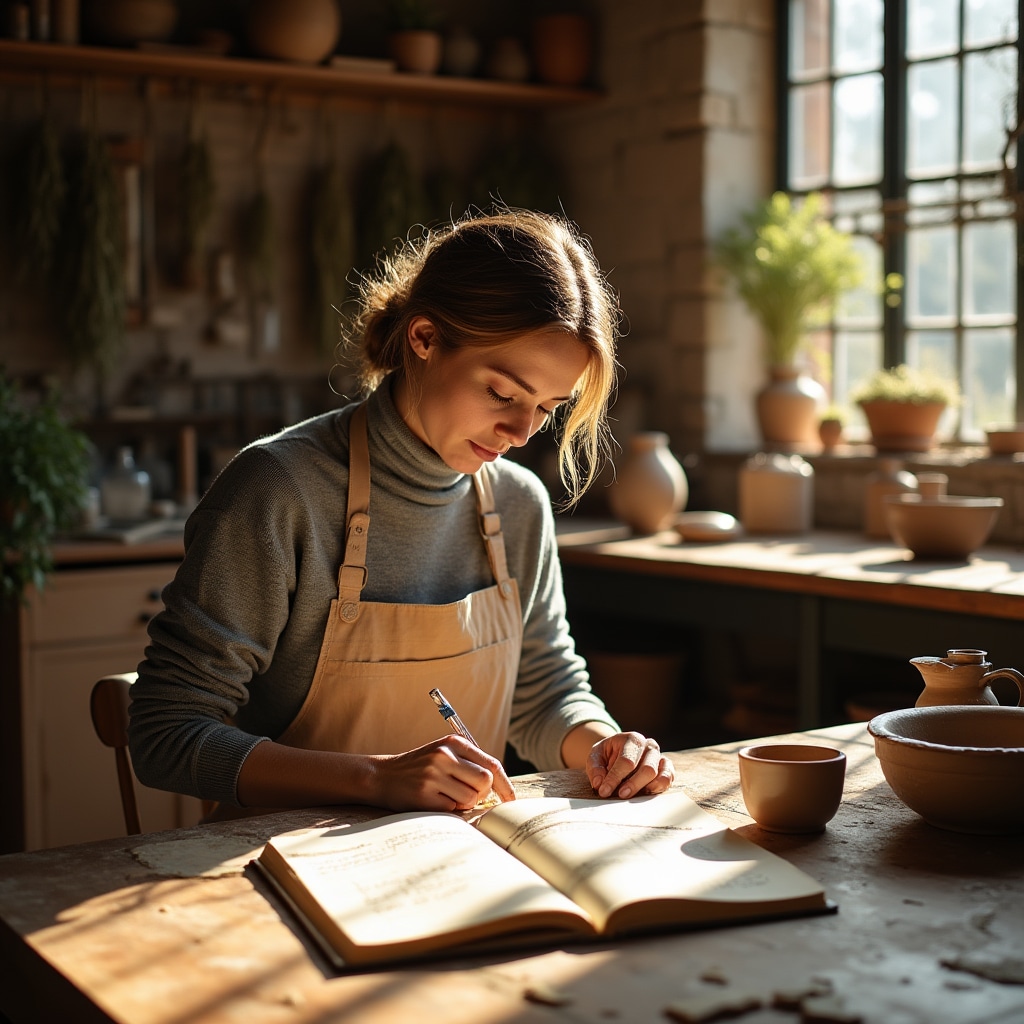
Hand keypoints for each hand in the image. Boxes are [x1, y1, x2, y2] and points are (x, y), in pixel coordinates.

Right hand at [368, 736, 515, 811]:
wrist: (382, 775)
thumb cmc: (420, 767)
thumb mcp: (443, 754)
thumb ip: (469, 763)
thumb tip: (500, 787)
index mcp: (454, 743)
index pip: (491, 764)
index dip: (505, 785)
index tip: (512, 800)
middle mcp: (444, 755)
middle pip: (485, 782)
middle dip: (482, 794)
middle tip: (468, 794)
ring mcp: (433, 775)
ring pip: (470, 798)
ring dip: (463, 803)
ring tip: (446, 795)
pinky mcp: (424, 795)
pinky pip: (452, 809)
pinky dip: (448, 809)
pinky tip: (434, 800)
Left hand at [586, 731, 673, 798]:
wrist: (619, 752)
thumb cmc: (608, 754)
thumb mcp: (596, 756)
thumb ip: (595, 768)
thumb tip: (599, 784)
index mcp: (632, 739)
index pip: (626, 761)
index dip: (615, 778)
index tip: (604, 791)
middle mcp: (649, 746)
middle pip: (646, 768)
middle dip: (632, 784)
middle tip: (619, 795)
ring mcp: (659, 756)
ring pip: (658, 774)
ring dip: (644, 787)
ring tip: (631, 795)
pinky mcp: (666, 768)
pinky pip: (669, 777)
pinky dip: (660, 786)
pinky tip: (646, 792)